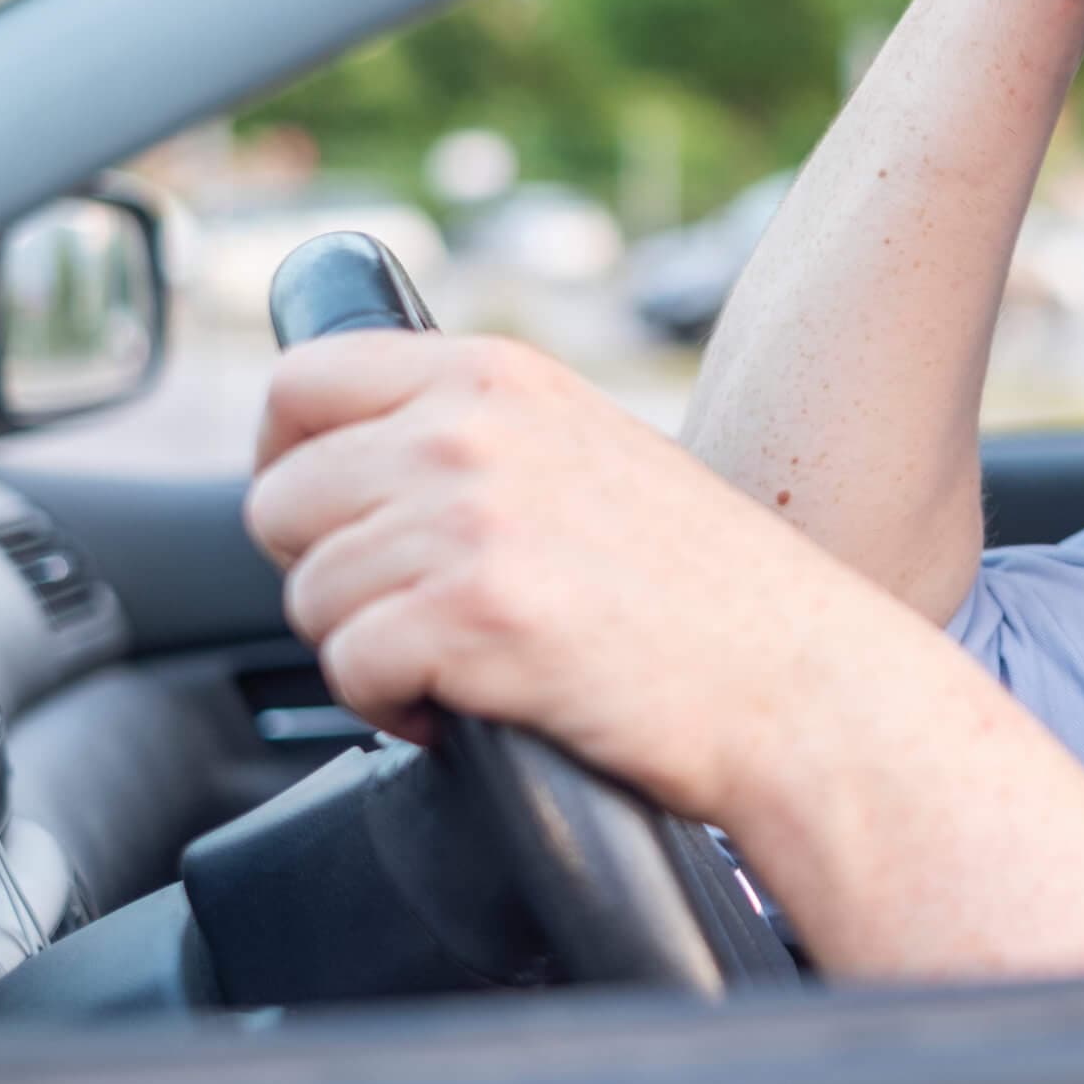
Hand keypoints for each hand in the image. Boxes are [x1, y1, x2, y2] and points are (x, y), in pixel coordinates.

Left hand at [243, 332, 853, 821]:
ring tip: (465, 660)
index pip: (302, 379)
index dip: (291, 460)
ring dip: (370, 649)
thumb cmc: (714, 594)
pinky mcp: (476, 615)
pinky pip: (348, 669)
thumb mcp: (591, 453)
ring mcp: (472, 518)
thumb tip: (347, 462)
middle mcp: (474, 428)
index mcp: (499, 374)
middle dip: (330, 573)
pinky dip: (394, 709)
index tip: (333, 520)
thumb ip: (477, 433)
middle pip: (280, 501)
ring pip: (310, 595)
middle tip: (418, 609)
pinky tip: (470, 706)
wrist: (803, 685)